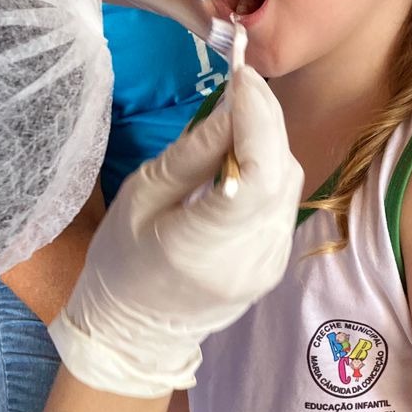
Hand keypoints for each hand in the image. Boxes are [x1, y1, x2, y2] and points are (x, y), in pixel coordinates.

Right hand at [49, 66, 302, 396]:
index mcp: (205, 247)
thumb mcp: (141, 197)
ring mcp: (269, 265)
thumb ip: (193, 154)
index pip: (259, 172)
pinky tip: (243, 157)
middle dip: (267, 120)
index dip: (258, 117)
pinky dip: (269, 170)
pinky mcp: (276, 263)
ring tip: (240, 116)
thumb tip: (232, 107)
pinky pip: (283, 203)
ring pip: (289, 184)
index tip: (242, 77)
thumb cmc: (121, 262)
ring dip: (270, 142)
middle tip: (242, 84)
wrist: (134, 333)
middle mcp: (250, 259)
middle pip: (281, 173)